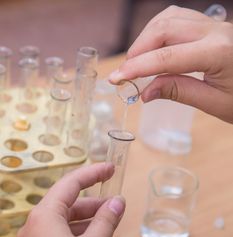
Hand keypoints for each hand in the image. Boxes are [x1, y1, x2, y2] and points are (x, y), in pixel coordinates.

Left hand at [17, 163, 124, 236]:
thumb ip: (107, 219)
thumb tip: (118, 202)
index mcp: (45, 216)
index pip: (71, 184)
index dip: (93, 173)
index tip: (111, 169)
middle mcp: (34, 226)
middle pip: (66, 204)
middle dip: (93, 203)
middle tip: (116, 204)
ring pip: (63, 221)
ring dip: (87, 219)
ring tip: (109, 222)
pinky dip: (77, 233)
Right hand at [109, 6, 232, 123]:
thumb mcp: (215, 103)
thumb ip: (179, 92)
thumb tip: (145, 91)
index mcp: (218, 52)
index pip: (167, 57)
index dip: (137, 68)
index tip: (117, 79)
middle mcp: (215, 31)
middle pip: (164, 29)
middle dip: (138, 50)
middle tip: (125, 74)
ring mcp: (214, 24)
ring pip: (169, 19)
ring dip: (146, 38)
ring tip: (136, 63)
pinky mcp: (211, 25)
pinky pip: (178, 18)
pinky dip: (159, 31)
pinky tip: (153, 48)